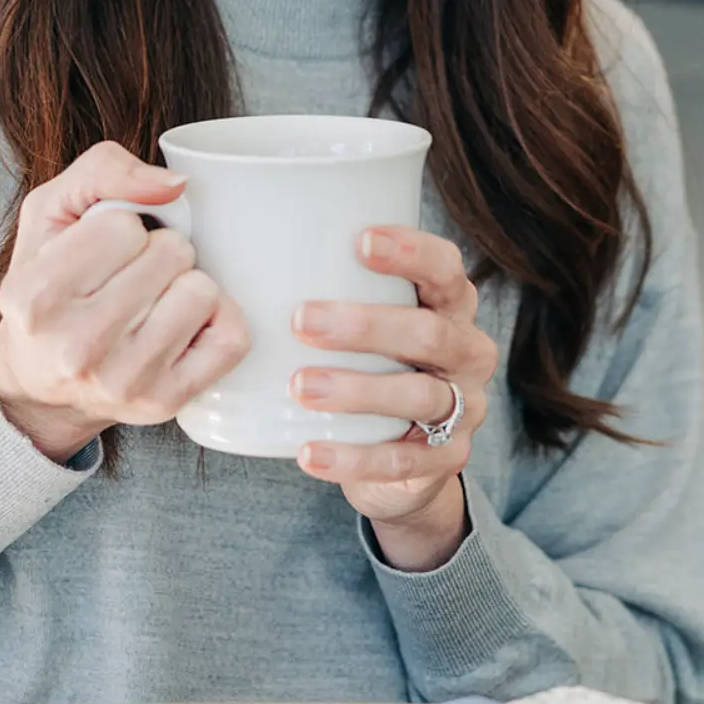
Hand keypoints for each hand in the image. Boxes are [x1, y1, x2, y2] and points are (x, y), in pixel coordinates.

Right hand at [0, 142, 249, 463]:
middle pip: (171, 253)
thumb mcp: (51, 214)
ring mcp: (123, 381)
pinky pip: (230, 337)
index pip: (122, 225)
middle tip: (131, 277)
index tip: (102, 253)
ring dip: (185, 284)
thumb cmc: (51, 286)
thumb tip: (175, 184)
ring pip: (202, 291)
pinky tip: (183, 325)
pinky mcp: (165, 402)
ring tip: (153, 301)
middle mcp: (75, 347)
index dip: (121, 228)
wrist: (42, 381)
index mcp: (35, 295)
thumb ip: (102, 171)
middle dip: (159, 251)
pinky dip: (217, 320)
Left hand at [290, 226, 497, 570]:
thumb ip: (330, 285)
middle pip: (429, 333)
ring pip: (418, 395)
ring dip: (356, 389)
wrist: (404, 462)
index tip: (359, 242)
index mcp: (450, 305)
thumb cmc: (371, 363)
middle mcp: (467, 351)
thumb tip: (235, 241)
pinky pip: (401, 461)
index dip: (410, 252)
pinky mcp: (446, 460)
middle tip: (300, 320)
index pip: (445, 268)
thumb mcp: (367, 322)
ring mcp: (464, 409)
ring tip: (299, 386)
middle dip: (365, 325)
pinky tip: (308, 452)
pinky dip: (352, 458)